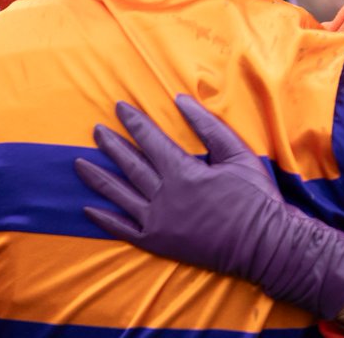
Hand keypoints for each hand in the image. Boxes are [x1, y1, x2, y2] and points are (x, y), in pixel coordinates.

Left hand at [74, 94, 343, 318]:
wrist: (264, 244)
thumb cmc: (254, 196)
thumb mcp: (237, 153)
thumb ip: (207, 125)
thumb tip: (181, 100)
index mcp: (182, 171)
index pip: (150, 139)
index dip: (133, 122)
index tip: (119, 108)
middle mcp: (163, 196)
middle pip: (130, 165)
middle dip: (111, 144)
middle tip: (95, 130)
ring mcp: (158, 222)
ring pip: (120, 195)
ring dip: (98, 177)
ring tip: (79, 163)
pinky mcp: (158, 244)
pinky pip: (123, 230)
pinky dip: (104, 219)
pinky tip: (88, 209)